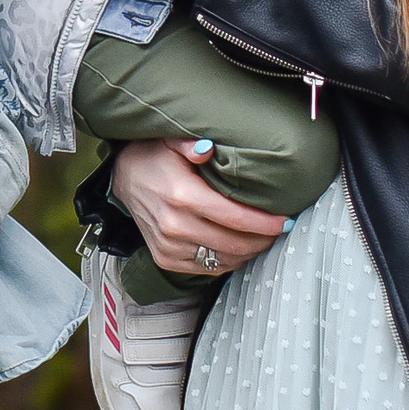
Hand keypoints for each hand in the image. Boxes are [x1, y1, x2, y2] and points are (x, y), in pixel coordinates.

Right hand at [110, 138, 287, 278]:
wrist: (122, 178)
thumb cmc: (154, 157)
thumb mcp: (172, 141)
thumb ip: (192, 144)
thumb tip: (208, 147)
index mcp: (182, 195)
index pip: (235, 217)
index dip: (265, 223)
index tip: (285, 221)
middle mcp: (175, 225)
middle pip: (234, 243)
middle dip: (263, 240)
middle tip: (279, 231)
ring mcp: (169, 246)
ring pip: (223, 260)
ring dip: (248, 252)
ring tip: (263, 239)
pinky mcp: (165, 259)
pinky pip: (207, 268)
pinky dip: (228, 261)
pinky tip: (239, 248)